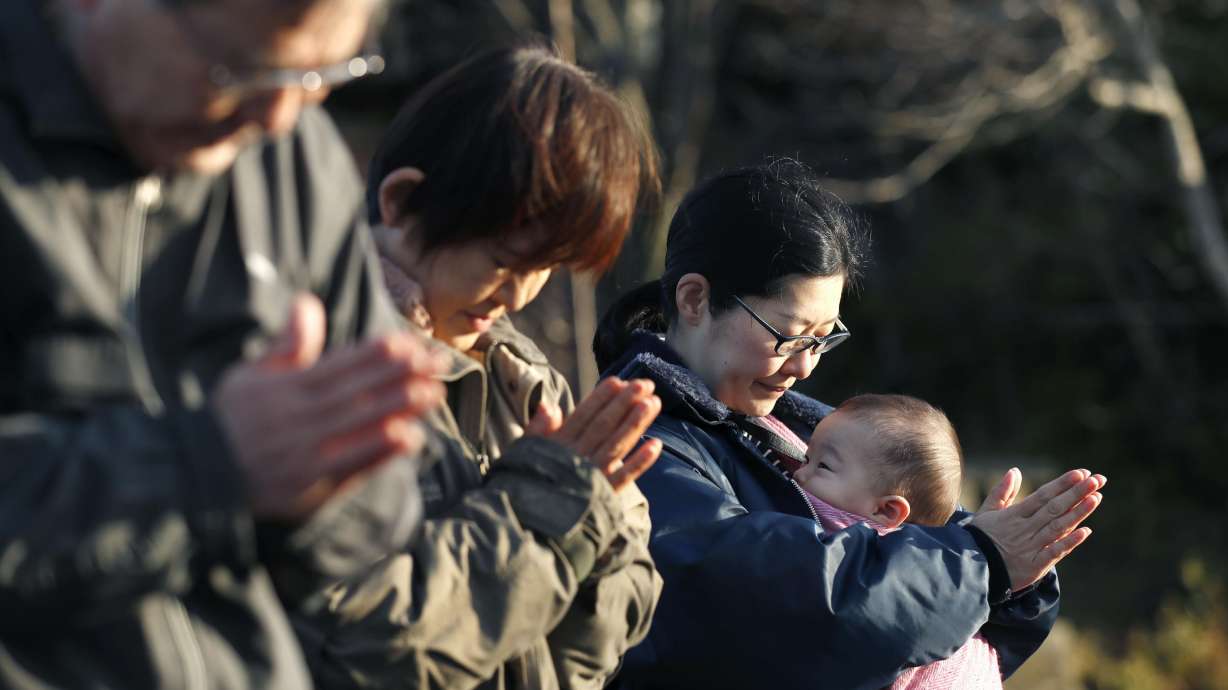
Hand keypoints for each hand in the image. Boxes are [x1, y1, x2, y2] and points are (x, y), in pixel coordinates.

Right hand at [213, 293, 444, 519]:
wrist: (197, 477)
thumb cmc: (230, 421)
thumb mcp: (250, 376)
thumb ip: (287, 345)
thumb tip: (308, 303)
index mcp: (285, 389)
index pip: (339, 366)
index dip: (375, 355)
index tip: (408, 343)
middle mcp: (297, 419)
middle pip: (356, 393)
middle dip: (400, 377)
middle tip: (437, 364)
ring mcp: (305, 454)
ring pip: (359, 427)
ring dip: (398, 409)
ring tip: (433, 394)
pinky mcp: (309, 486)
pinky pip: (350, 467)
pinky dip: (379, 452)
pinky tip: (409, 438)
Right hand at [526, 377, 662, 491]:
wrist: (528, 525)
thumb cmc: (526, 484)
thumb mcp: (525, 453)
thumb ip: (538, 429)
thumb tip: (548, 405)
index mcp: (558, 445)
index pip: (583, 416)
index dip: (601, 398)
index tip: (618, 381)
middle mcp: (576, 457)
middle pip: (604, 426)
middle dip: (625, 403)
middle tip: (645, 384)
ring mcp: (591, 476)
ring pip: (617, 446)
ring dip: (636, 425)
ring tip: (653, 404)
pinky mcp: (603, 496)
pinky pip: (624, 477)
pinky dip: (640, 462)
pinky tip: (655, 445)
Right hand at [969, 467, 1105, 590]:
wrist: (970, 570)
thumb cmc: (979, 539)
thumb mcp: (986, 513)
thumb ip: (1002, 492)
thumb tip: (1014, 471)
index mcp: (1014, 515)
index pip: (1042, 496)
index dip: (1062, 484)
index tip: (1081, 473)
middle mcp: (1025, 529)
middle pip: (1054, 508)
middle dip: (1076, 493)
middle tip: (1097, 480)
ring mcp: (1031, 547)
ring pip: (1058, 526)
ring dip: (1078, 512)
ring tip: (1096, 497)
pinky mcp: (1034, 565)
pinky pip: (1054, 552)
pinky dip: (1069, 542)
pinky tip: (1085, 531)